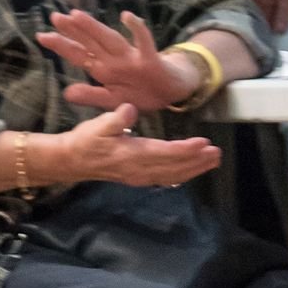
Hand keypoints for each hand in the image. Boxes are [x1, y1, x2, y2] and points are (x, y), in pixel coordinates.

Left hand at [39, 9, 194, 111]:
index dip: (62, 45)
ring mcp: (132, 58)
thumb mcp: (113, 101)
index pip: (80, 55)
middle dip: (72, 31)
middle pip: (91, 43)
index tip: (42, 35)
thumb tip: (66, 92)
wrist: (173, 92)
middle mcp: (115, 60)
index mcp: (104, 69)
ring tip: (77, 15)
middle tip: (54, 17)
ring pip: (110, 40)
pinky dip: (137, 29)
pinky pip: (144, 42)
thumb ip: (91, 96)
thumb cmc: (142, 93)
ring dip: (94, 28)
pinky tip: (127, 17)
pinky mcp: (150, 60)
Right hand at [58, 104, 222, 187]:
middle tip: (217, 153)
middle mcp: (138, 169)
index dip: (185, 149)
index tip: (204, 143)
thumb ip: (114, 118)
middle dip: (197, 161)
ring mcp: (138, 176)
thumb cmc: (85, 141)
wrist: (69, 161)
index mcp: (131, 155)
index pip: (164, 153)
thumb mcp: (96, 126)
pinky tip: (192, 171)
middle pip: (173, 167)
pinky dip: (181, 174)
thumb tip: (129, 109)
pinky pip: (164, 178)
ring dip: (193, 169)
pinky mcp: (137, 177)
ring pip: (171, 175)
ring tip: (213, 161)